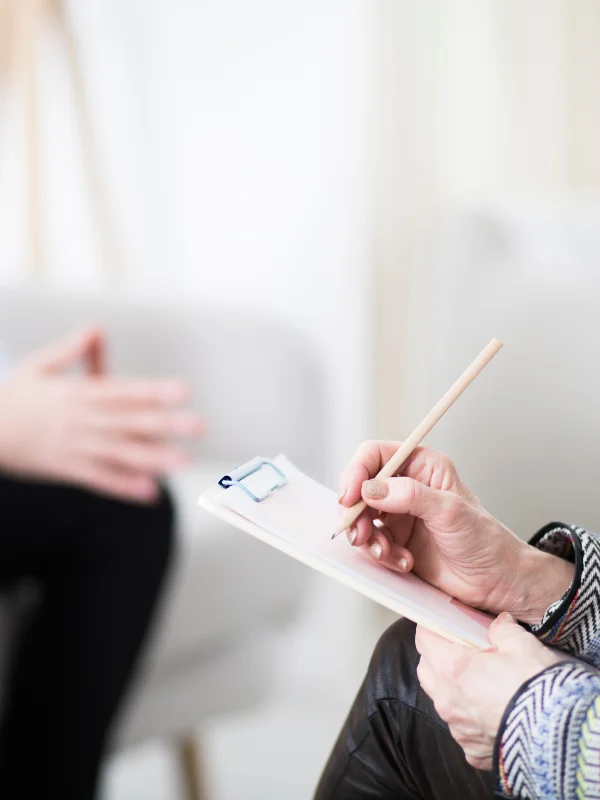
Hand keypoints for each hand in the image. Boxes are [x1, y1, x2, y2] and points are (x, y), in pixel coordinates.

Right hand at [0, 326, 203, 501]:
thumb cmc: (14, 397)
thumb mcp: (38, 366)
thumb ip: (70, 349)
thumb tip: (96, 329)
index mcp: (78, 392)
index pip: (123, 390)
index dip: (155, 390)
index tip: (184, 390)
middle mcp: (81, 419)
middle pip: (129, 421)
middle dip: (165, 424)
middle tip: (198, 425)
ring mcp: (74, 446)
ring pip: (119, 452)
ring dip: (152, 458)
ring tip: (182, 462)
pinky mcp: (66, 469)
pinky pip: (99, 479)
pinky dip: (124, 486)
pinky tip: (151, 492)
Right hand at [338, 441, 573, 620]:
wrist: (496, 582)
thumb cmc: (486, 542)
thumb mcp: (450, 512)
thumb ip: (410, 495)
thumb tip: (373, 488)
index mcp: (422, 466)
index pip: (375, 455)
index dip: (357, 472)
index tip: (350, 496)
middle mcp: (407, 487)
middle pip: (360, 487)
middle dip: (356, 512)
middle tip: (360, 532)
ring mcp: (399, 514)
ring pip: (361, 518)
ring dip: (368, 538)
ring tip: (387, 552)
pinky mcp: (396, 540)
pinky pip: (371, 542)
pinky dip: (381, 555)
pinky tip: (403, 561)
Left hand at [415, 613, 564, 769]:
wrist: (559, 736)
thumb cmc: (537, 687)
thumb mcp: (522, 645)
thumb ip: (503, 630)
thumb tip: (499, 623)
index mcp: (453, 670)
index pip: (424, 640)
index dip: (431, 628)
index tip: (441, 623)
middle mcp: (448, 701)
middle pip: (427, 671)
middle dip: (436, 656)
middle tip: (460, 649)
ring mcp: (458, 729)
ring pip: (442, 700)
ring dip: (452, 688)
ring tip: (479, 681)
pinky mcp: (473, 750)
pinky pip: (462, 729)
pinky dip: (471, 718)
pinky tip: (491, 711)